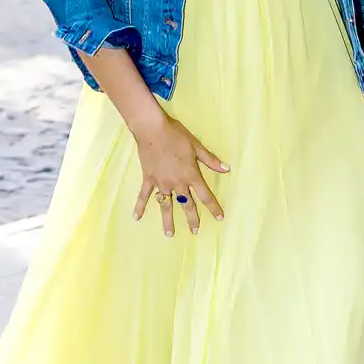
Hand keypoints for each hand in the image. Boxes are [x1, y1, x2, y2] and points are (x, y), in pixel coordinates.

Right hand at [131, 110, 228, 236]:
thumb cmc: (176, 135)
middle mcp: (177, 183)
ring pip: (166, 205)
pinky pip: (144, 195)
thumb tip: (226, 169)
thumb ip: (210, 160)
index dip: (213, 207)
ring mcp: (161, 183)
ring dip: (168, 220)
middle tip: (195, 231)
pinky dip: (140, 206)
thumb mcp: (196, 146)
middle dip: (192, 218)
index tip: (219, 217)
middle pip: (186, 204)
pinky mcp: (148, 179)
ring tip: (170, 234)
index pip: (205, 195)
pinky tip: (137, 217)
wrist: (152, 129)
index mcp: (191, 175)